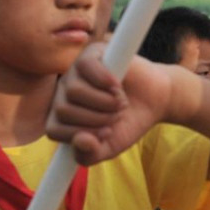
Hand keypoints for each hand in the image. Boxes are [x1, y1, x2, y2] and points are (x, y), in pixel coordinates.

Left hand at [46, 44, 175, 164]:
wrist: (155, 100)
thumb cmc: (129, 122)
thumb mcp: (110, 147)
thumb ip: (90, 155)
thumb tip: (81, 141)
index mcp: (62, 117)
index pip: (54, 130)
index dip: (82, 135)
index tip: (107, 133)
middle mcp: (63, 93)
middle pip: (64, 110)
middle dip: (98, 119)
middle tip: (117, 115)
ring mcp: (75, 73)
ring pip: (74, 91)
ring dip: (105, 102)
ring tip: (121, 101)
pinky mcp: (91, 55)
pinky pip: (86, 67)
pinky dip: (105, 80)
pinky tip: (117, 85)